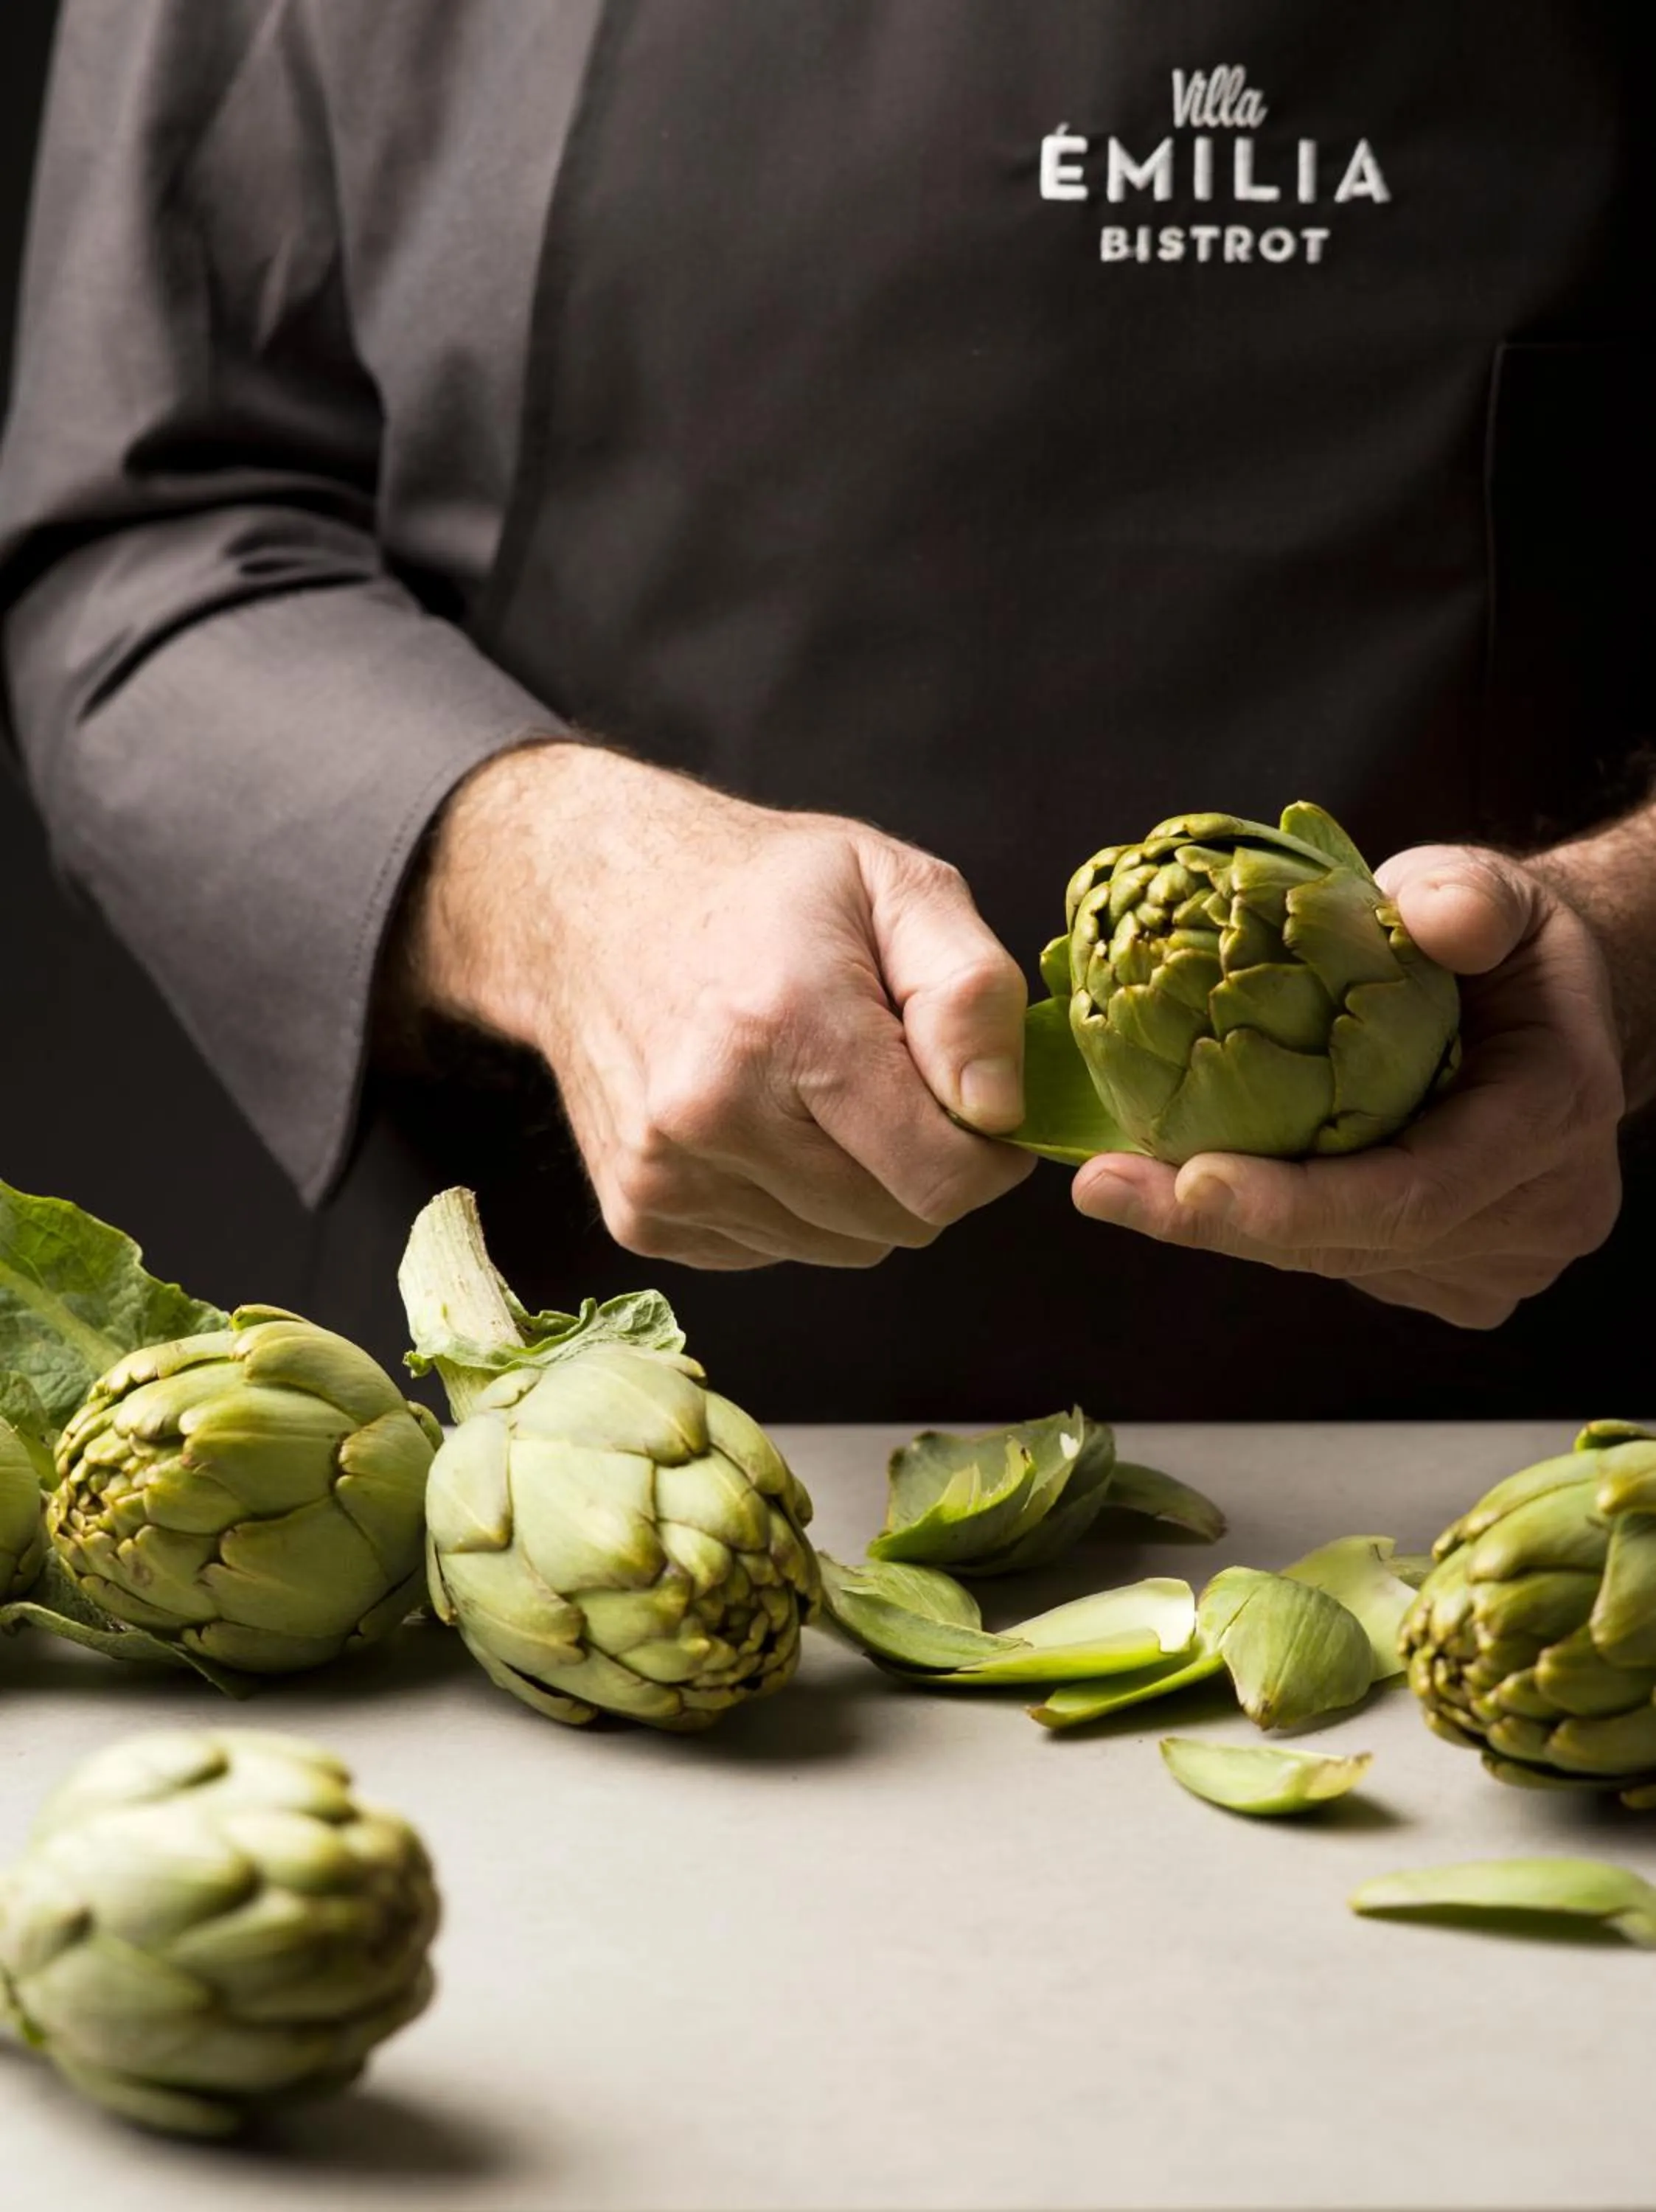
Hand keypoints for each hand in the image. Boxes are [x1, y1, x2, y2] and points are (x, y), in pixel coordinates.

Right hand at [401, 742, 1033, 1267]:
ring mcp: (665, 1176)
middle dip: (925, 1166)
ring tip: (819, 1090)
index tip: (981, 1108)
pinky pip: (775, 1251)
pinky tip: (765, 1120)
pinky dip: (794, 1203)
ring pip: (840, 1248)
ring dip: (859, 1188)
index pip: (940, 1178)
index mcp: (787, 1028)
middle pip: (896, 1224)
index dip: (988, 1153)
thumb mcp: (893, 883)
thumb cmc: (756, 890)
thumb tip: (999, 1110)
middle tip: (897, 1083)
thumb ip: (971, 990)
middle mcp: (712, 1116)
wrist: (590, 901)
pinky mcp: (640, 1215)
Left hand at [1072, 842, 1625, 1326]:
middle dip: (1220, 1222)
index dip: (1296, 1201)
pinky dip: (1258, 1222)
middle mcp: (1537, 1211)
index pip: (1415, 1192)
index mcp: (1551, 1117)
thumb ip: (1469, 893)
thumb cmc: (1506, 948)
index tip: (1189, 1180)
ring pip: (1333, 1262)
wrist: (1549, 1015)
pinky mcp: (1448, 1274)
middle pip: (1354, 1245)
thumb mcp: (1500, 892)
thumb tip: (1430, 917)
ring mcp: (1494, 1260)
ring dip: (1225, 1226)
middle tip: (1103, 1188)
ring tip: (1116, 1184)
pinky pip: (1336, 1259)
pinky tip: (1175, 1183)